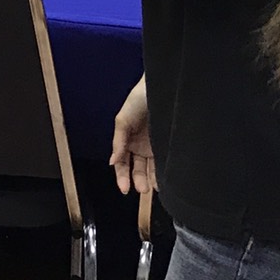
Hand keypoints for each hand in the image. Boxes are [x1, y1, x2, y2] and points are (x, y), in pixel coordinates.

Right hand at [110, 75, 156, 194]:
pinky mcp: (167, 146)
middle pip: (136, 168)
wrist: (161, 90)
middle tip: (141, 190)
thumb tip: (112, 161)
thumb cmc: (138, 101)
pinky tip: (161, 182)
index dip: (121, 176)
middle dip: (137, 180)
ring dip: (150, 180)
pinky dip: (162, 174)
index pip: (122, 162)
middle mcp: (139, 145)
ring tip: (151, 189)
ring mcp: (154, 147)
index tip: (124, 188)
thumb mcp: (123, 121)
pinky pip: (163, 164)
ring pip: (151, 169)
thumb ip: (118, 142)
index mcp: (125, 140)